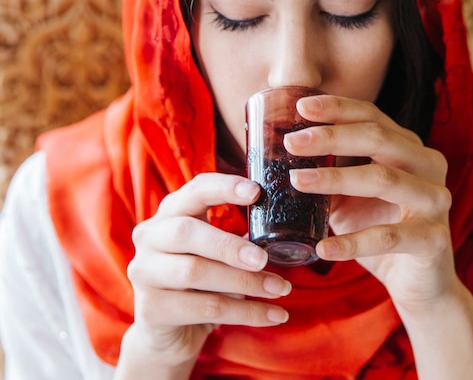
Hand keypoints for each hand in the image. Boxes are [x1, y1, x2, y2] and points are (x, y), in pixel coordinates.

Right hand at [124, 173, 291, 367]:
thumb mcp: (215, 252)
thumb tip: (280, 230)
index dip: (224, 187)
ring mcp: (144, 272)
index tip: (256, 191)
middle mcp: (150, 236)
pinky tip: (274, 315)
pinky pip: (205, 309)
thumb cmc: (200, 281)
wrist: (166, 333)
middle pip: (186, 232)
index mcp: (171, 212)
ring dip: (244, 282)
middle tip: (264, 258)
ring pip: (195, 272)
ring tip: (280, 288)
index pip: (195, 190)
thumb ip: (237, 236)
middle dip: (229, 245)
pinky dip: (246, 312)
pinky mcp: (150, 309)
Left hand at [285, 94, 454, 313]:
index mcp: (408, 147)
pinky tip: (322, 248)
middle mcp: (427, 165)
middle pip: (379, 138)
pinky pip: (388, 236)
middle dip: (331, 136)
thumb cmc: (380, 229)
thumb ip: (328, 173)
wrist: (418, 282)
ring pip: (383, 179)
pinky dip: (352, 242)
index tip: (301, 106)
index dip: (337, 108)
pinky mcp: (433, 238)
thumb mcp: (350, 197)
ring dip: (336, 179)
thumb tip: (279, 156)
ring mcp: (435, 200)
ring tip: (296, 181)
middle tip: (291, 142)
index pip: (372, 117)